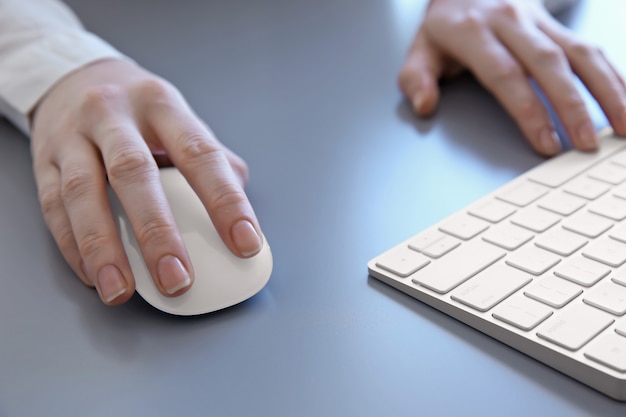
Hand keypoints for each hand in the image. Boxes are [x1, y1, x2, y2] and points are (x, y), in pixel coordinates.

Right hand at [31, 58, 263, 304]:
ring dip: (104, 248)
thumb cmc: (140, 112)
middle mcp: (114, 114)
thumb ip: (213, 161)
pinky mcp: (43, 159)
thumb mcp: (179, 120)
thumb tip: (242, 211)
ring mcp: (73, 135)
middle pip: (134, 172)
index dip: (225, 201)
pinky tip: (94, 275)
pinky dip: (73, 245)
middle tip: (177, 279)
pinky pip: (53, 206)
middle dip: (157, 231)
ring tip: (122, 290)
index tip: (246, 244)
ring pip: (83, 192)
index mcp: (162, 104)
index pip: (200, 153)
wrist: (73, 78)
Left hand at [398, 0, 625, 155]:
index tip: (546, 142)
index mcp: (473, 31)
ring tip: (624, 128)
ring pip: (580, 53)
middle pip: (548, 64)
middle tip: (587, 144)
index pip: (505, 75)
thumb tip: (424, 106)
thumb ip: (416, 79)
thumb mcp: (419, 50)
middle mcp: (511, 21)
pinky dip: (613, 75)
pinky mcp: (558, 25)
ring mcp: (539, 20)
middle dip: (572, 106)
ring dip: (606, 90)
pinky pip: (591, 48)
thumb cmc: (445, 28)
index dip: (528, 110)